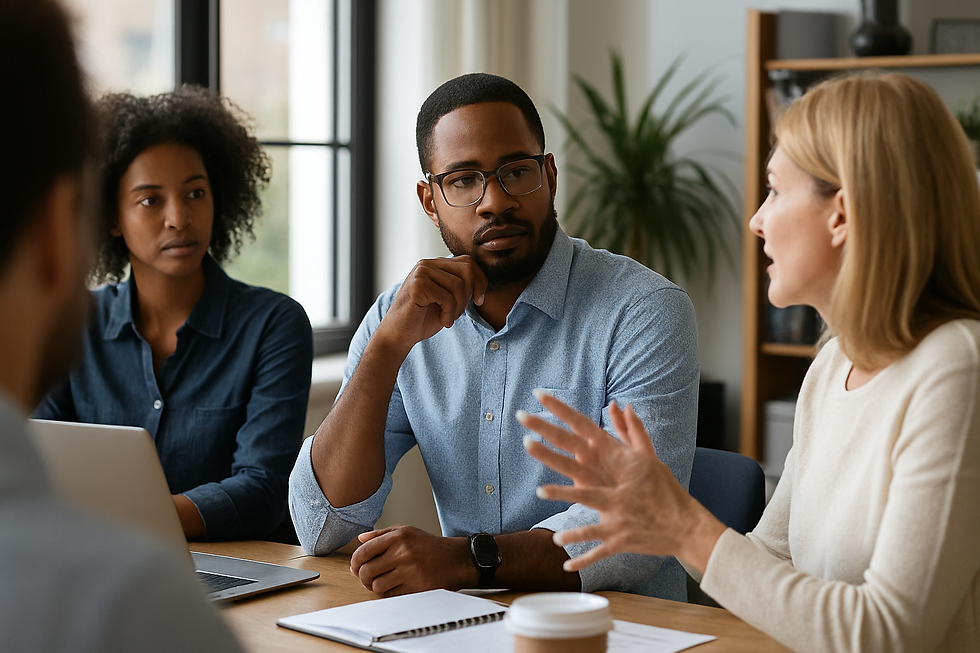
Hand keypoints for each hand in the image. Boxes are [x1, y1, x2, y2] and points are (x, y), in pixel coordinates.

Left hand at [349, 525, 475, 596]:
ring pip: (377, 586)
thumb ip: (382, 534)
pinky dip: (389, 593)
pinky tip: (396, 585)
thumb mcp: (407, 531)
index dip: (355, 562)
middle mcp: (403, 552)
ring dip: (376, 586)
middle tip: (368, 577)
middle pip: (366, 571)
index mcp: (398, 537)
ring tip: (384, 581)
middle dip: (363, 577)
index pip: (363, 551)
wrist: (457, 560)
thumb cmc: (431, 546)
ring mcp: (409, 571)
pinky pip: (390, 595)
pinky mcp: (416, 587)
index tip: (356, 566)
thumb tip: (361, 539)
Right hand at [376, 256, 487, 352]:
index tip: (479, 301)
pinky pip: (447, 297)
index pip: (468, 262)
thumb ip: (461, 286)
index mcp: (435, 265)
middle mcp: (427, 264)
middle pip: (467, 269)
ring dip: (459, 307)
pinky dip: (450, 313)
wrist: (399, 335)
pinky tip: (444, 322)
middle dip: (471, 293)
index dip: (480, 281)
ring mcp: (421, 273)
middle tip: (462, 311)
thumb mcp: (447, 299)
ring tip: (450, 318)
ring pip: (459, 285)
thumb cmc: (423, 319)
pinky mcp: (418, 285)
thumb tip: (482, 281)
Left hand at [518, 392, 724, 573]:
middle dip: (548, 454)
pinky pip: (599, 551)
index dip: (563, 412)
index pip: (586, 430)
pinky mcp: (621, 540)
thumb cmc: (664, 489)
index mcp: (619, 464)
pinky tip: (566, 564)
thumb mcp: (648, 457)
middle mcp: (615, 488)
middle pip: (576, 468)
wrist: (685, 525)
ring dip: (568, 524)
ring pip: (587, 519)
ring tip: (552, 532)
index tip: (541, 397)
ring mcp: (618, 517)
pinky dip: (584, 559)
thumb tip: (619, 405)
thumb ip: (631, 430)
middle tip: (526, 441)